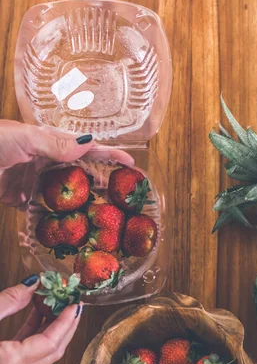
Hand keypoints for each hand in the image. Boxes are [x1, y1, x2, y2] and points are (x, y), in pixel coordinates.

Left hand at [0, 121, 134, 207]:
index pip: (85, 148)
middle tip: (121, 197)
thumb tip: (87, 145)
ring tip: (100, 215)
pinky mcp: (19, 198)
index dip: (109, 156)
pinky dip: (53, 217)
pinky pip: (41, 209)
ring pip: (63, 193)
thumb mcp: (22, 138)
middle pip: (78, 172)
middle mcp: (43, 160)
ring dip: (79, 203)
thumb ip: (54, 144)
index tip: (131, 165)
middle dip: (99, 183)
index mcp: (47, 142)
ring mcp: (32, 180)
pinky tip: (67, 226)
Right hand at [0, 276, 82, 363]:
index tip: (76, 303)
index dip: (66, 321)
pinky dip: (35, 334)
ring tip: (59, 303)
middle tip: (75, 302)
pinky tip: (39, 313)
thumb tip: (34, 284)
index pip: (50, 342)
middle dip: (67, 325)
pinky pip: (27, 354)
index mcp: (6, 363)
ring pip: (41, 354)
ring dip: (52, 329)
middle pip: (52, 351)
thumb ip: (8, 301)